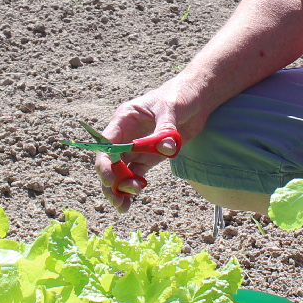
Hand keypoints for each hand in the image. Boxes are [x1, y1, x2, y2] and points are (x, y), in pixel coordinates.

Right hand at [94, 90, 189, 210]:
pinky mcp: (149, 156)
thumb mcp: (172, 108)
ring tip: (124, 207)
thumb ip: (167, 128)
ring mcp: (137, 147)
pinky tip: (136, 195)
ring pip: (121, 171)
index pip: (107, 144)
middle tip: (118, 201)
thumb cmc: (180, 96)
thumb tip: (167, 148)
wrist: (197, 99)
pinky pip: (136, 174)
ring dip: (120, 189)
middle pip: (110, 162)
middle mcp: (126, 135)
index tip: (110, 179)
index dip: (104, 162)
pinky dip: (134, 186)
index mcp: (124, 120)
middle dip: (111, 183)